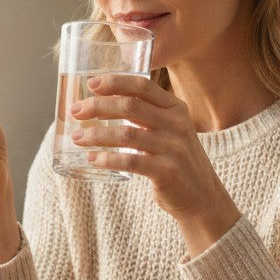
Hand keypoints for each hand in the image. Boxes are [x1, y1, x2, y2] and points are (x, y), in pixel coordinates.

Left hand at [69, 75, 238, 253]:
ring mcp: (174, 148)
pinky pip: (130, 162)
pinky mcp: (167, 172)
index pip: (143, 86)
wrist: (203, 197)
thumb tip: (99, 104)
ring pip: (126, 134)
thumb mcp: (169, 130)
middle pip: (130, 106)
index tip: (91, 84)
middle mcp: (177, 124)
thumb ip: (145, 115)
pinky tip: (92, 159)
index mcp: (176, 108)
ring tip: (77, 137)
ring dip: (97, 135)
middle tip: (76, 112)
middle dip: (98, 106)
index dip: (115, 82)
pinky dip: (107, 159)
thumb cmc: (176, 159)